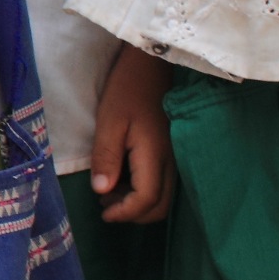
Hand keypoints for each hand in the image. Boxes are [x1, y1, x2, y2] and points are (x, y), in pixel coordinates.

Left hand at [89, 44, 176, 223]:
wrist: (152, 66)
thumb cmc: (127, 90)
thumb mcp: (109, 121)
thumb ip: (106, 157)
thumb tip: (102, 191)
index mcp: (156, 156)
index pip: (147, 200)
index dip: (125, 213)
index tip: (103, 213)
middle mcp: (172, 162)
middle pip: (160, 206)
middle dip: (133, 213)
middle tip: (104, 204)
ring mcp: (176, 157)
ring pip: (164, 197)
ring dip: (139, 203)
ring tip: (109, 191)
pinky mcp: (173, 151)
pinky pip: (164, 183)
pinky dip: (145, 190)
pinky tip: (123, 178)